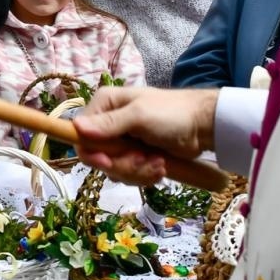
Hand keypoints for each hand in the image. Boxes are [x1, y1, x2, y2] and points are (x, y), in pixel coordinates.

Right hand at [73, 85, 218, 186]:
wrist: (203, 126)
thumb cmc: (172, 114)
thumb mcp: (139, 116)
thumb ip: (109, 123)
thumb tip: (76, 126)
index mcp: (105, 105)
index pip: (81, 135)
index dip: (92, 152)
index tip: (108, 162)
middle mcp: (108, 123)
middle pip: (99, 157)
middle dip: (123, 164)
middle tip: (143, 159)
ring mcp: (123, 141)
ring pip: (115, 169)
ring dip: (137, 171)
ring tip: (158, 162)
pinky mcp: (136, 156)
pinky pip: (129, 174)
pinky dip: (145, 174)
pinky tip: (161, 166)